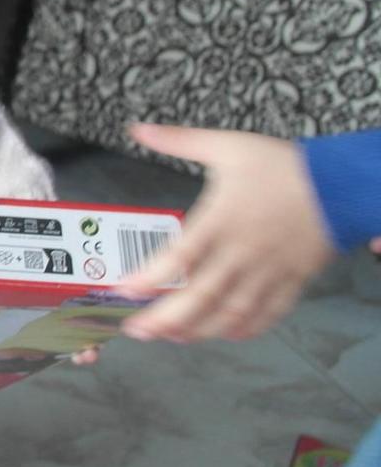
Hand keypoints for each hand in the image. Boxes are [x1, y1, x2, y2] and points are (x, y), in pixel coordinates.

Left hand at [114, 123, 334, 342]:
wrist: (342, 182)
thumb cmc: (283, 165)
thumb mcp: (227, 145)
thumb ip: (179, 140)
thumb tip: (139, 129)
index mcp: (222, 220)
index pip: (180, 256)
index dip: (151, 277)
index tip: (125, 291)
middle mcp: (243, 252)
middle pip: (202, 295)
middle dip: (166, 319)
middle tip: (136, 331)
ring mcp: (269, 270)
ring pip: (232, 311)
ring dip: (200, 330)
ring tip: (171, 337)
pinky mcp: (293, 280)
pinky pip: (269, 312)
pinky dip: (247, 328)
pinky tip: (226, 334)